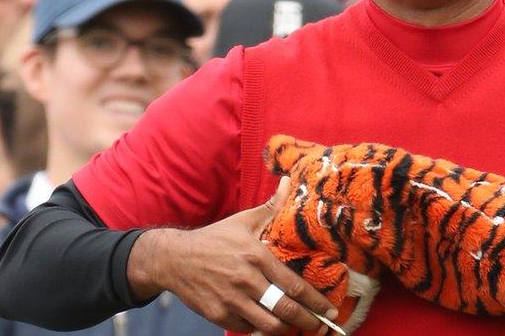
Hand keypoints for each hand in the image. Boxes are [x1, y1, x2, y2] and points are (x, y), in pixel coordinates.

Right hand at [127, 178, 336, 333]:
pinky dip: (259, 329)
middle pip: (285, 310)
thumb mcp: (243, 221)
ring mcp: (231, 301)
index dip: (316, 301)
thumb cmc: (213, 239)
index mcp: (257, 257)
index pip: (294, 285)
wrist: (174, 259)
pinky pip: (247, 329)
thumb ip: (270, 207)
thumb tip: (290, 182)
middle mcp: (246, 280)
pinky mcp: (218, 316)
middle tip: (322, 327)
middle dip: (308, 322)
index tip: (330, 309)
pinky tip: (268, 323)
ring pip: (268, 325)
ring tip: (296, 327)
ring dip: (286, 329)